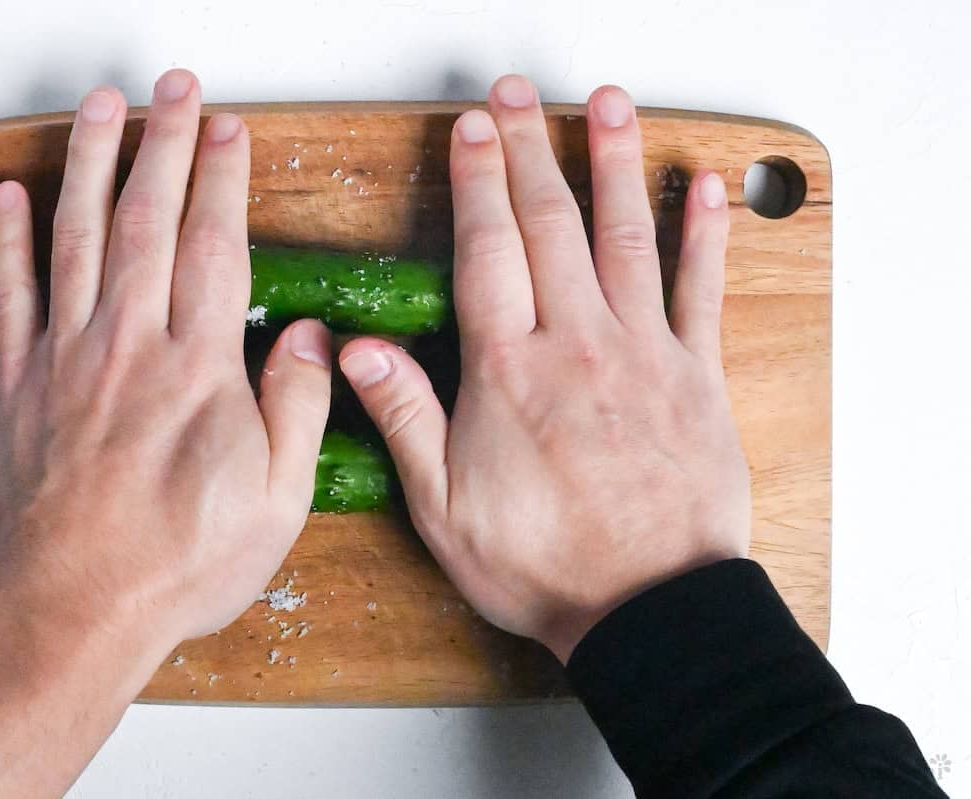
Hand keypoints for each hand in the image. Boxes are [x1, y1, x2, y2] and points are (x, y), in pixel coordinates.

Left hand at [0, 69, 330, 647]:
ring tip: (102, 111)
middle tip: (174, 93)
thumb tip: (307, 338)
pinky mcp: (21, 385)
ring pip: (79, 238)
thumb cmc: (178, 563)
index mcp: (198, 370)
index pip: (213, 246)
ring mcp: (69, 359)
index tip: (229, 133)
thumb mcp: (279, 500)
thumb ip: (297, 408)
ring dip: (91, 165)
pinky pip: (12, 294)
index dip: (223, 180)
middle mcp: (130, 346)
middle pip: (147, 220)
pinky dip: (9, 240)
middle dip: (164, 144)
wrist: (75, 607)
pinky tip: (14, 198)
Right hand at [339, 75, 749, 662]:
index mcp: (509, 372)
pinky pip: (700, 290)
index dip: (476, 182)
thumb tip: (357, 349)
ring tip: (605, 105)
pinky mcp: (694, 376)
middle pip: (550, 224)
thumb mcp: (443, 508)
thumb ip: (404, 418)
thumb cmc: (545, 565)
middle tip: (516, 97)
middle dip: (529, 150)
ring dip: (613, 163)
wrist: (648, 611)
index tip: (471, 131)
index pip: (487, 250)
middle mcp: (577, 345)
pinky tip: (701, 188)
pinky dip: (703, 235)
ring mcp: (643, 354)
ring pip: (624, 238)